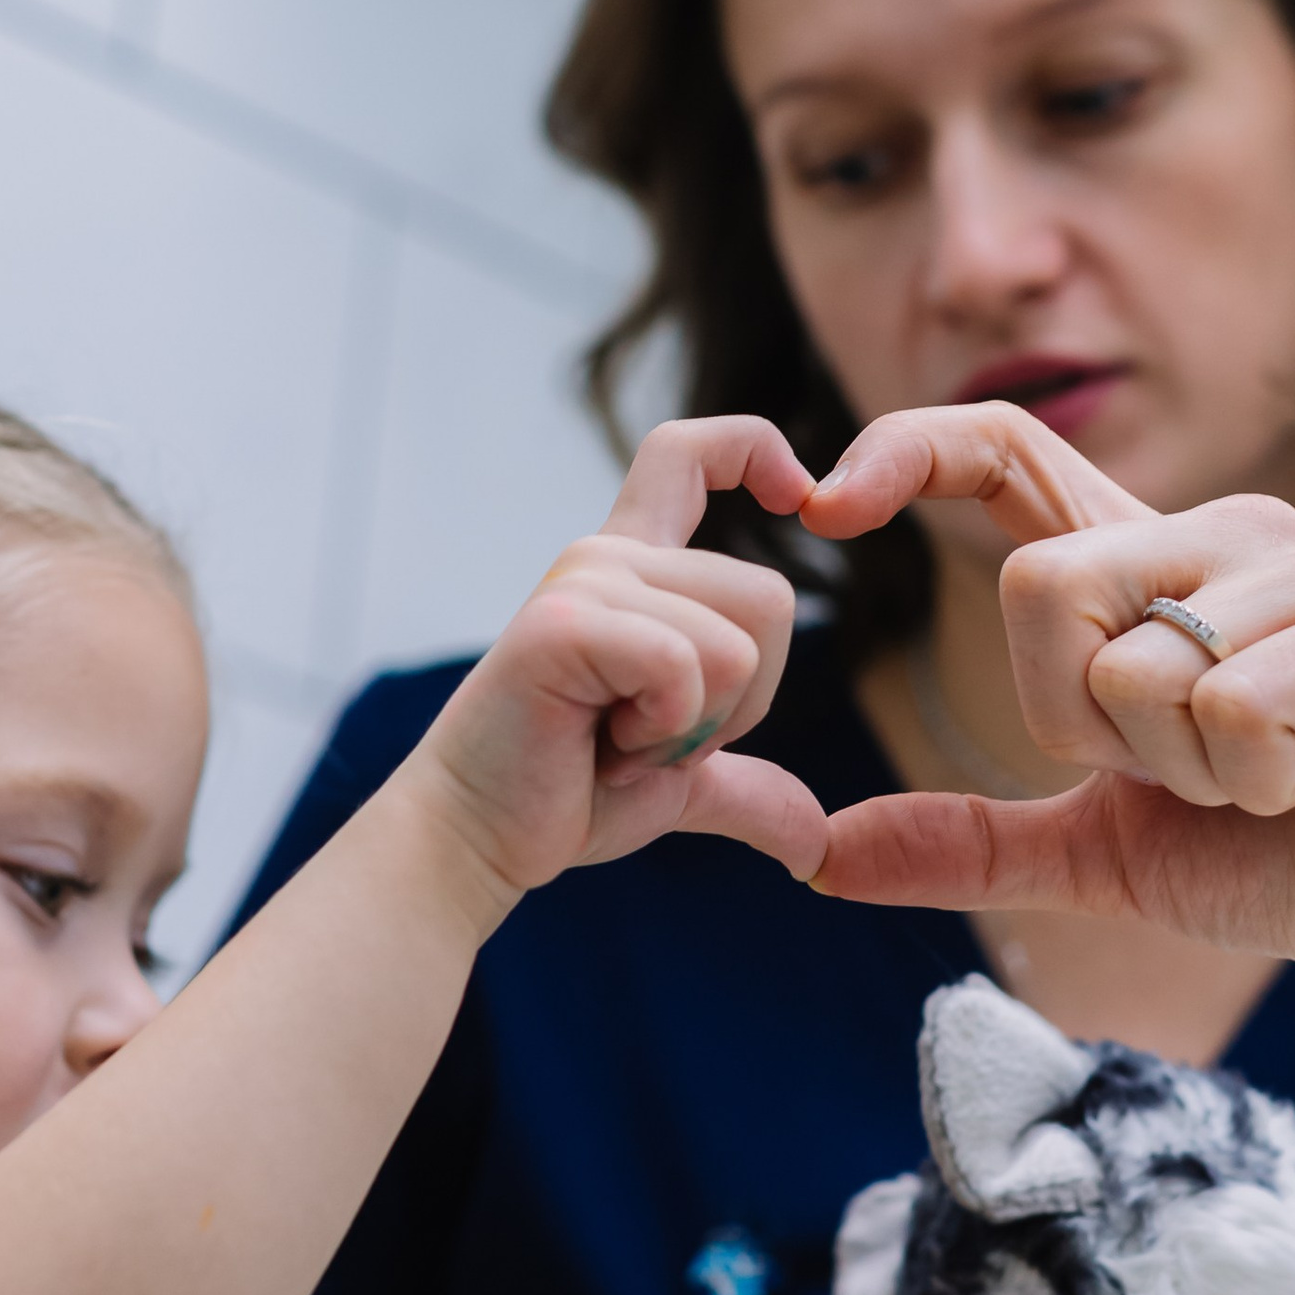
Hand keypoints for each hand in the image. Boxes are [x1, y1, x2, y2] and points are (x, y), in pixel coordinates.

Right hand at [404, 419, 830, 899]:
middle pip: (770, 597)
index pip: (691, 453)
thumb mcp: (678, 785)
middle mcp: (607, 556)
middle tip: (650, 735)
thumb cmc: (564, 797)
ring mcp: (584, 582)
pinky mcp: (564, 624)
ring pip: (738, 645)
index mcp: (634, 569)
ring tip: (617, 740)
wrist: (478, 839)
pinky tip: (604, 747)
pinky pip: (686, 667)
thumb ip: (748, 787)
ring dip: (696, 726)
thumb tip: (817, 844)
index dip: (758, 450)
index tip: (800, 496)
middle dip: (742, 703)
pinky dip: (666, 730)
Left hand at [802, 403, 1294, 1013]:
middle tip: (1192, 771)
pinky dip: (1263, 778)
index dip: (910, 448)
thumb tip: (817, 853)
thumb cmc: (1286, 860)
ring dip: (1194, 773)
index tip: (822, 500)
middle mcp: (1223, 536)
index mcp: (1147, 567)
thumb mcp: (1098, 855)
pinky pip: (1239, 698)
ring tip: (1280, 776)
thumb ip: (968, 841)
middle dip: (1091, 730)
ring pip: (1144, 664)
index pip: (1007, 451)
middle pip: (1043, 588)